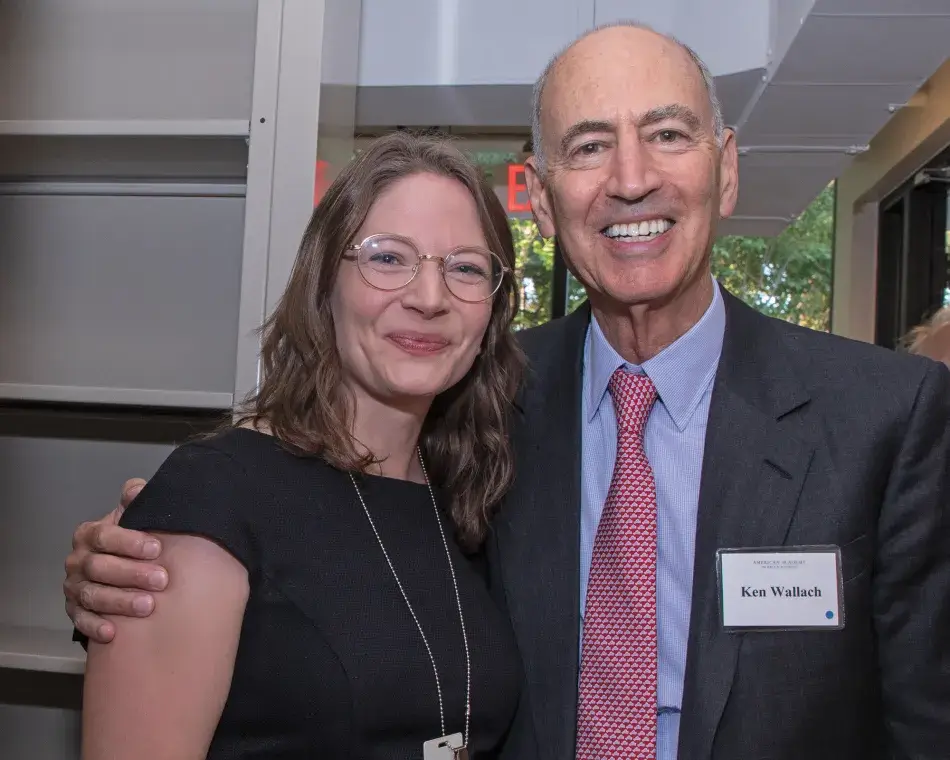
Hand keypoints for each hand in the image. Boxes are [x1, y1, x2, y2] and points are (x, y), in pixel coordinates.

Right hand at [64, 478, 168, 642]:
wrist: (122, 566)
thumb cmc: (132, 541)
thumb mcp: (134, 518)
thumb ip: (135, 502)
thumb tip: (137, 488)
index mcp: (89, 534)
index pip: (104, 535)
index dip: (130, 542)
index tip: (157, 548)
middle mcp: (77, 560)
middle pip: (99, 567)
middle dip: (132, 574)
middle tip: (162, 580)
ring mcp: (73, 586)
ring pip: (92, 594)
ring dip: (119, 602)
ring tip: (148, 606)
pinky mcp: (74, 609)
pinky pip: (80, 619)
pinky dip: (95, 626)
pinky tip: (113, 632)